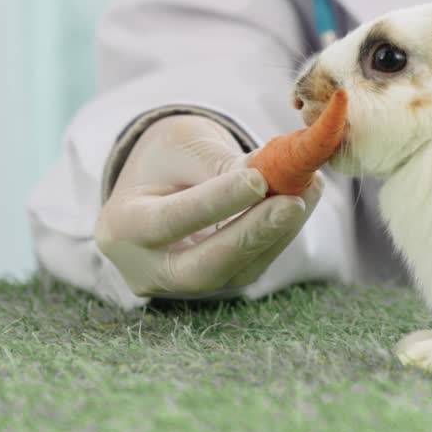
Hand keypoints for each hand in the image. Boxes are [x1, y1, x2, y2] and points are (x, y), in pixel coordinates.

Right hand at [94, 114, 323, 298]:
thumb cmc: (165, 159)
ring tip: (309, 189)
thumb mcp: (180, 147)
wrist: (160, 183)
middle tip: (293, 202)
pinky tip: (303, 202)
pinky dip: (280, 235)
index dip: (216, 203)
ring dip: (278, 233)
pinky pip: (251, 266)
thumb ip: (219, 164)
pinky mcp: (215, 285)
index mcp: (121, 227)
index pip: (169, 222)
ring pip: (235, 272)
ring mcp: (182, 285)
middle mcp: (147, 268)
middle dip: (252, 235)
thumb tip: (275, 174)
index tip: (258, 179)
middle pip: (203, 266)